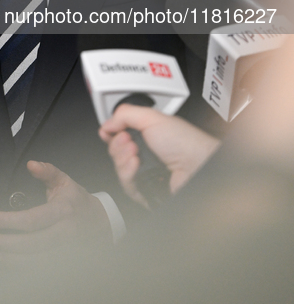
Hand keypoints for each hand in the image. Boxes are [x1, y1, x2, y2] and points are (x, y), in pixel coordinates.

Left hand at [0, 161, 109, 267]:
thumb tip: (30, 164)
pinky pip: (44, 273)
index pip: (32, 219)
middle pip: (32, 244)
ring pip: (38, 263)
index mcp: (63, 211)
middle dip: (5, 243)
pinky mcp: (67, 265)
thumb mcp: (65, 181)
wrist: (101, 225)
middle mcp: (66, 234)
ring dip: (13, 262)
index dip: (8, 221)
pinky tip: (8, 267)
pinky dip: (25, 272)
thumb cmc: (77, 201)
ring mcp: (68, 253)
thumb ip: (47, 171)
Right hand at [99, 105, 220, 205]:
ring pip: (118, 168)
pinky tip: (136, 164)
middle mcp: (145, 153)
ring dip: (122, 158)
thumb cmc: (184, 142)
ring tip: (135, 151)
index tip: (109, 132)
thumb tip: (106, 124)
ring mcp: (144, 172)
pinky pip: (126, 184)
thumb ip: (125, 114)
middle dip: (117, 145)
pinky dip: (128, 173)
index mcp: (146, 135)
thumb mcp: (151, 117)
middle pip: (115, 152)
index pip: (119, 136)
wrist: (196, 165)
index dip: (111, 134)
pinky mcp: (145, 189)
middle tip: (128, 140)